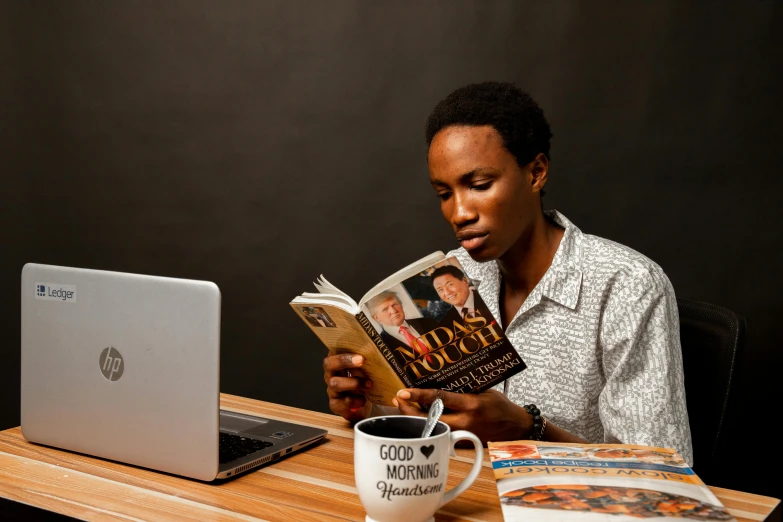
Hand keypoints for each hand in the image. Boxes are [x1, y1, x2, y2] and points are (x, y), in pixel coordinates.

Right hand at [323, 353, 372, 422]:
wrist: (363, 405)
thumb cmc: (364, 381)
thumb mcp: (365, 369)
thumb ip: (367, 359)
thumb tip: (379, 349)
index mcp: (338, 361)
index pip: (333, 350)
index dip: (342, 348)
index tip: (357, 348)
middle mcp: (331, 374)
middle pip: (329, 364)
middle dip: (344, 360)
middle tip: (362, 360)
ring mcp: (332, 389)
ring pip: (335, 383)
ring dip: (354, 383)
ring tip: (369, 384)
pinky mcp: (335, 404)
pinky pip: (341, 402)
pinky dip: (355, 401)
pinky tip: (363, 400)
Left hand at [394, 388, 530, 444]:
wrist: (516, 427)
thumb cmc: (500, 405)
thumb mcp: (483, 390)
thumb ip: (462, 389)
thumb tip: (438, 380)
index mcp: (471, 405)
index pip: (439, 399)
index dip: (419, 395)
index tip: (403, 392)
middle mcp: (465, 421)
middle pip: (429, 419)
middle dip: (410, 411)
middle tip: (398, 400)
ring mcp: (462, 434)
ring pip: (431, 429)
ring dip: (415, 419)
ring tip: (403, 407)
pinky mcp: (462, 443)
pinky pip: (440, 434)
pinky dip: (427, 426)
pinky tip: (419, 418)